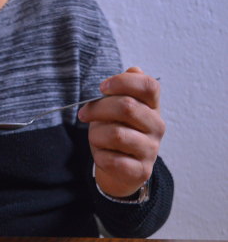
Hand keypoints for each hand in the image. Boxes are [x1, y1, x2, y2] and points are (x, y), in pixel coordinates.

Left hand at [78, 67, 164, 196]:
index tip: (101, 88)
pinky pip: (112, 160)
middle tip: (84, 114)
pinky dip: (99, 156)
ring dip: (96, 135)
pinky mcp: (141, 171)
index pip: (148, 86)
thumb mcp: (117, 108)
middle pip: (127, 107)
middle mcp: (157, 126)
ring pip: (116, 135)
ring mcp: (151, 150)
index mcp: (152, 106)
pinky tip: (101, 154)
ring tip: (94, 137)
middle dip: (98, 109)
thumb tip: (133, 70)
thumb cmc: (117, 131)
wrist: (121, 168)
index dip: (122, 82)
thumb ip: (122, 90)